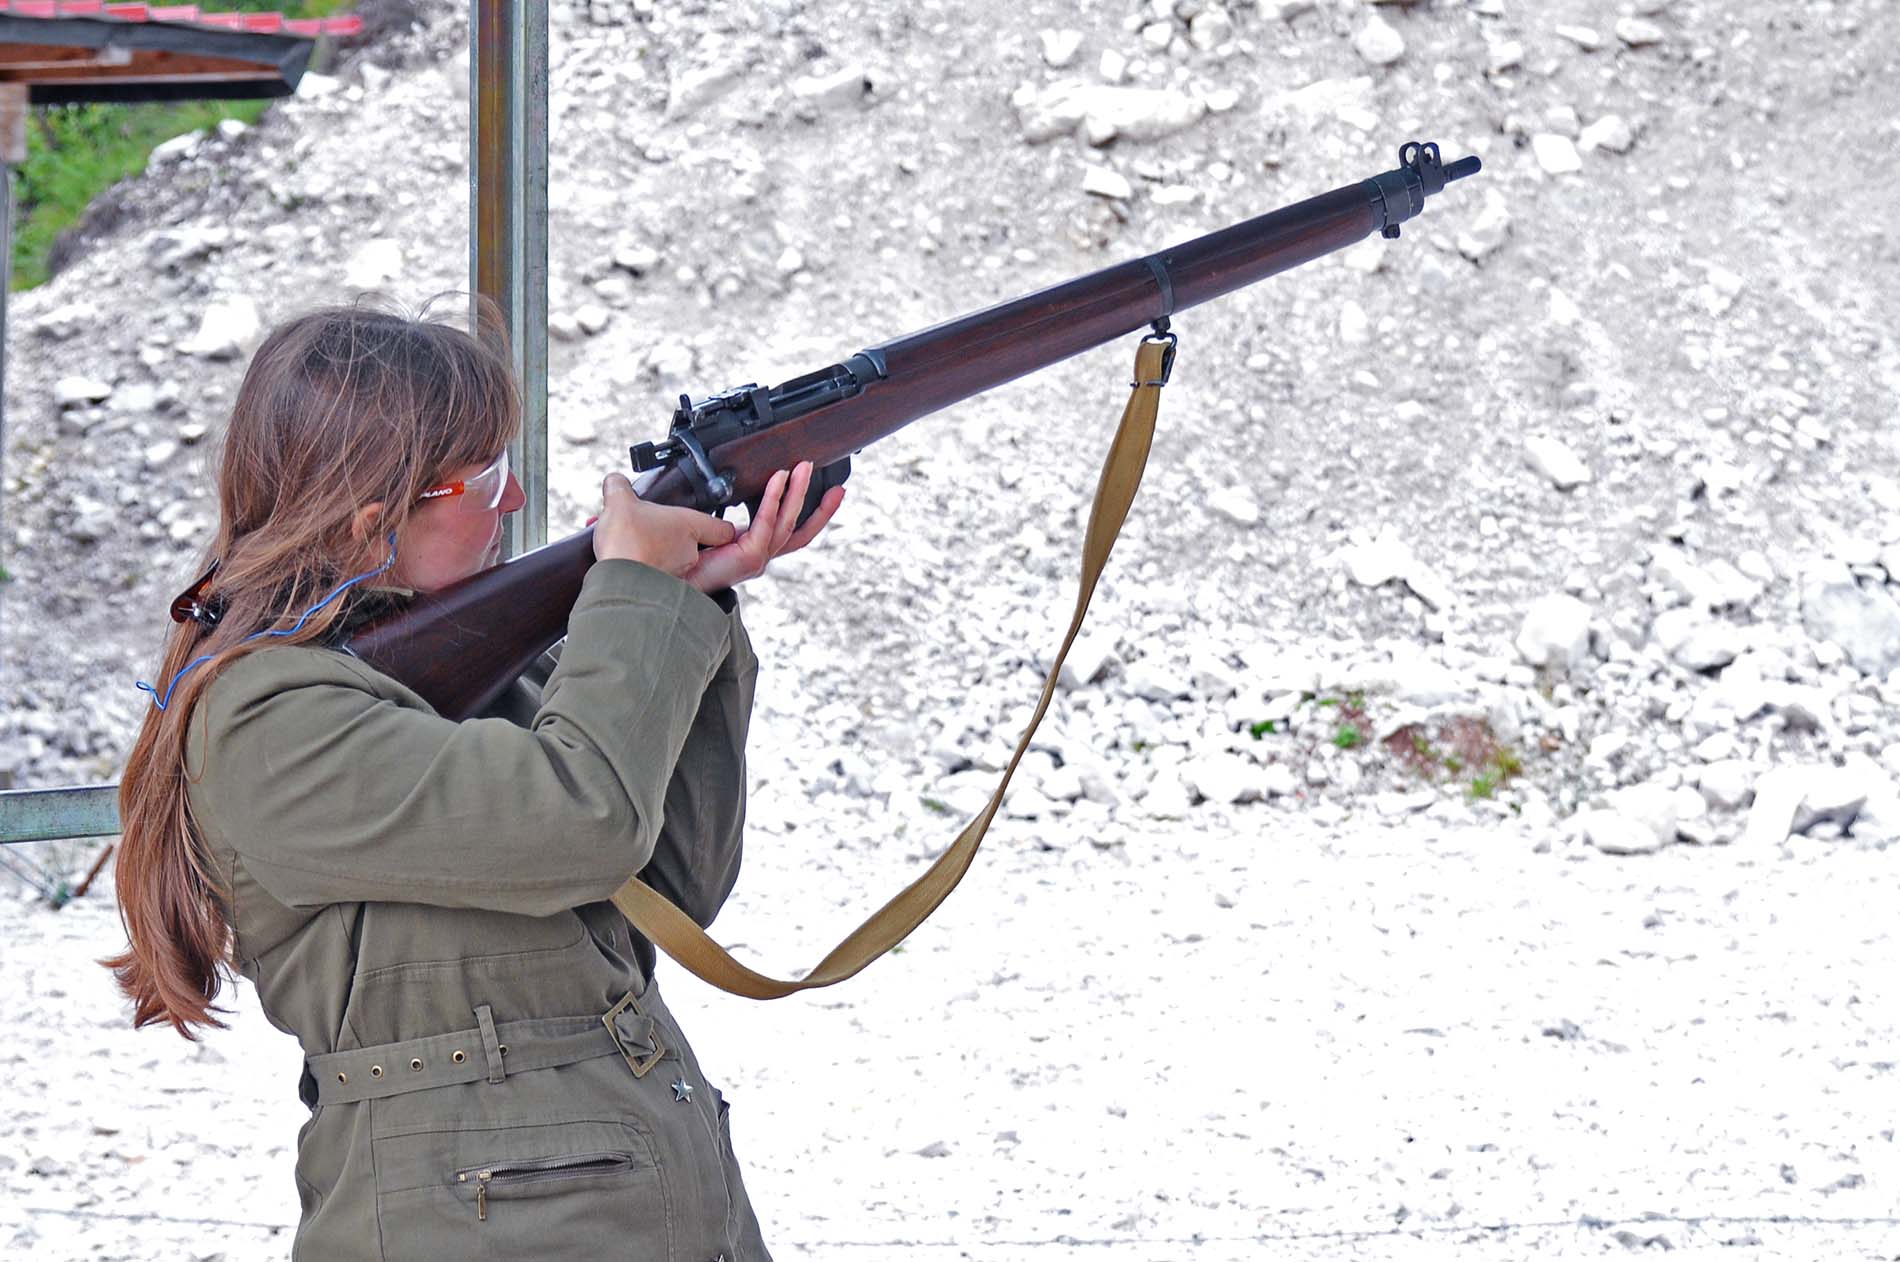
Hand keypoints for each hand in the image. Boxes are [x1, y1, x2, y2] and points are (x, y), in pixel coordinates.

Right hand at [593, 472, 736, 575]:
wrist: (617, 582)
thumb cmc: (628, 542)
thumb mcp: (618, 502)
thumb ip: (618, 487)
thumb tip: (615, 481)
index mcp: (688, 526)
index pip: (723, 529)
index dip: (721, 526)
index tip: (718, 525)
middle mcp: (689, 553)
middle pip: (694, 544)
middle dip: (674, 538)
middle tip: (656, 531)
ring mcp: (678, 575)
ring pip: (675, 562)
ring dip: (660, 555)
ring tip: (635, 548)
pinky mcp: (662, 591)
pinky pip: (659, 578)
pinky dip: (646, 571)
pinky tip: (628, 565)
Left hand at [681, 461, 844, 593]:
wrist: (670, 580)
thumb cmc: (684, 558)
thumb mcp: (714, 530)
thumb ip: (727, 519)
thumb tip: (733, 493)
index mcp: (755, 550)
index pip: (792, 532)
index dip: (814, 514)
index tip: (829, 494)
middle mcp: (761, 556)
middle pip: (801, 531)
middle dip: (821, 507)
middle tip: (835, 484)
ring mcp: (758, 559)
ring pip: (788, 521)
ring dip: (798, 491)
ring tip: (805, 468)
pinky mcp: (750, 556)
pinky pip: (767, 521)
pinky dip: (774, 497)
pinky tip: (779, 478)